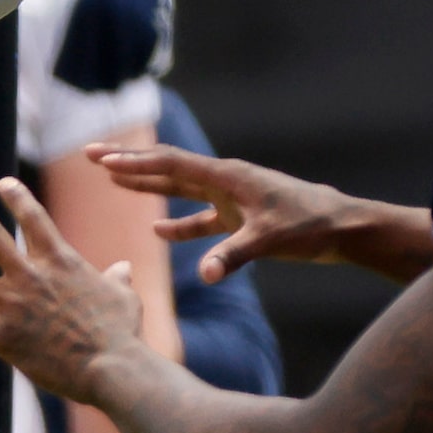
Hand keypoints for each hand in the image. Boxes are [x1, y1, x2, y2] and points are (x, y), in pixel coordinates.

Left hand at [0, 178, 146, 403]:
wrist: (113, 367)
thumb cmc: (122, 333)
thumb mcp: (124, 297)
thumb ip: (118, 279)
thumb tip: (123, 268)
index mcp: (60, 260)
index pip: (33, 217)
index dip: (16, 197)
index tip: (1, 182)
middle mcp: (29, 275)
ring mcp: (12, 304)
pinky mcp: (1, 337)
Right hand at [86, 143, 382, 282]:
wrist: (342, 228)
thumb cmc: (310, 226)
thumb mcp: (269, 241)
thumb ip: (233, 256)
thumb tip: (204, 277)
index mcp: (226, 177)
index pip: (169, 164)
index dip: (132, 163)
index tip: (100, 160)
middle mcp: (224, 181)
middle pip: (166, 167)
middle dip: (128, 163)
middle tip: (91, 155)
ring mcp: (230, 198)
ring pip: (179, 187)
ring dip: (146, 185)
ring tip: (112, 179)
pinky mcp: (239, 217)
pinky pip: (199, 218)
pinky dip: (177, 223)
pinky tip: (157, 230)